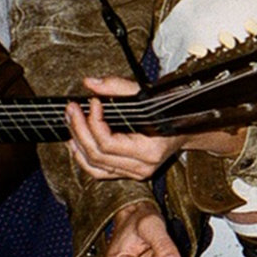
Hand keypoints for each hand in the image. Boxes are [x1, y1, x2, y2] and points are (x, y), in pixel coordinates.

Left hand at [66, 76, 186, 180]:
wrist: (185, 129)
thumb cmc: (170, 112)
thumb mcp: (146, 95)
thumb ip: (118, 87)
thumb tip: (90, 83)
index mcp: (150, 150)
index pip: (109, 143)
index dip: (94, 122)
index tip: (92, 102)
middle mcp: (142, 167)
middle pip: (97, 154)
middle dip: (80, 129)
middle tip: (72, 109)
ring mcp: (134, 173)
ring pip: (94, 165)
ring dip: (78, 143)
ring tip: (71, 122)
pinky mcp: (127, 173)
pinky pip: (98, 172)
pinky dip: (83, 158)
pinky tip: (75, 142)